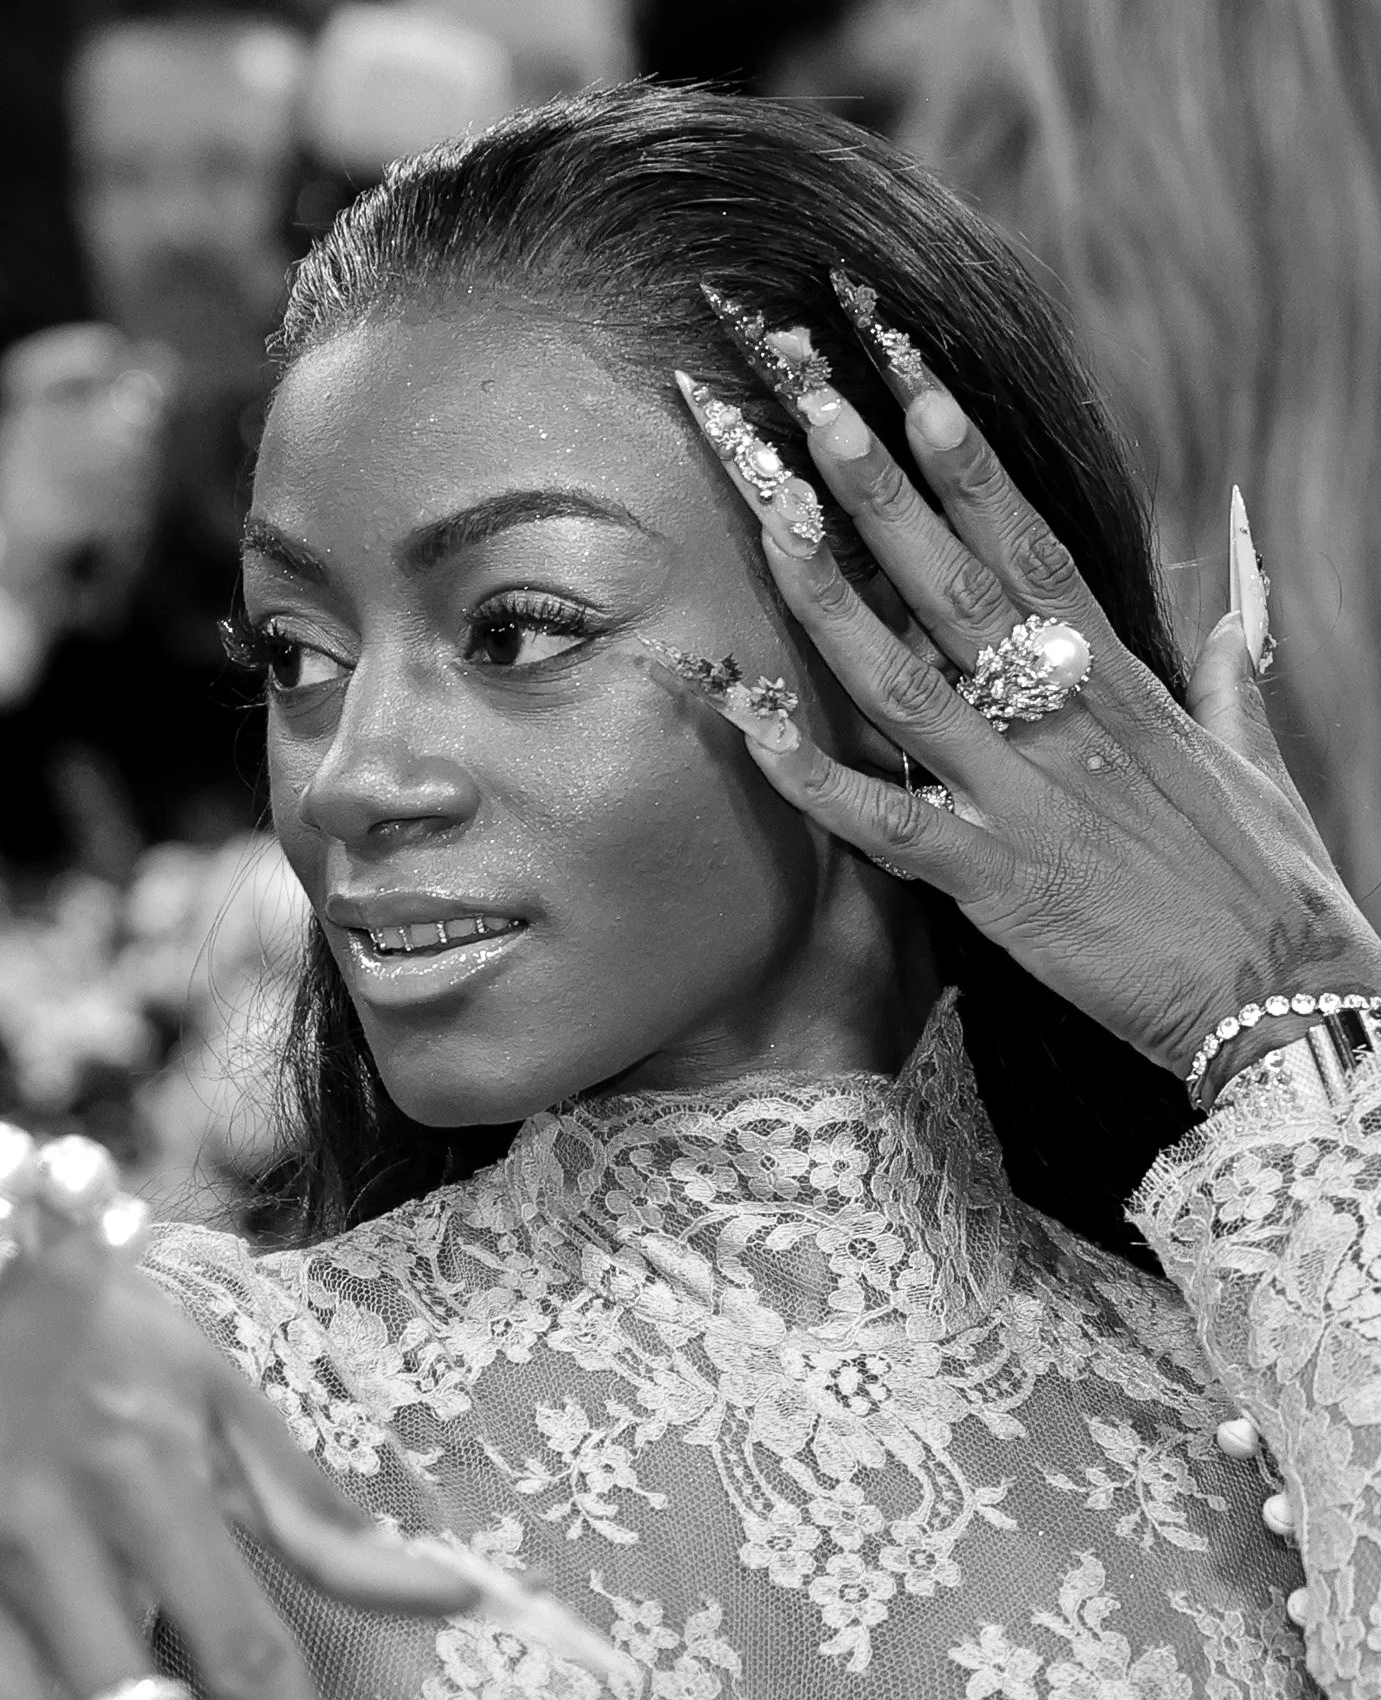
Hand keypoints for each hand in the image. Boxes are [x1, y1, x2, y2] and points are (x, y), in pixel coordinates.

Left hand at [677, 317, 1380, 1102]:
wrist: (1282, 994)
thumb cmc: (1267, 882)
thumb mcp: (1251, 761)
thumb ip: (1229, 681)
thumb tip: (1232, 618)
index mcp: (1121, 680)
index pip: (1030, 541)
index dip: (964, 457)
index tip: (909, 376)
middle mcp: (1065, 719)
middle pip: (955, 579)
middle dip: (877, 485)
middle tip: (805, 395)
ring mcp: (1026, 796)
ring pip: (907, 679)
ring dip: (830, 596)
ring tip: (768, 515)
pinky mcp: (998, 883)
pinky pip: (887, 822)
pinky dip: (813, 778)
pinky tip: (746, 724)